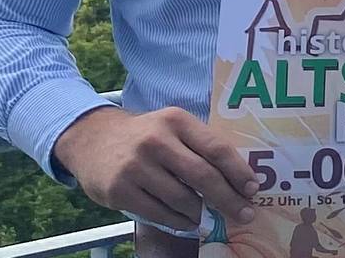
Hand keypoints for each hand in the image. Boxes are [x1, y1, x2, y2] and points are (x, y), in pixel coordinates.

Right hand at [52, 105, 256, 233]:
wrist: (91, 139)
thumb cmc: (145, 136)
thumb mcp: (171, 127)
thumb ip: (199, 146)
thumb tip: (238, 178)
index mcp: (176, 121)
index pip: (216, 148)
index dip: (238, 172)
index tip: (253, 189)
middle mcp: (156, 141)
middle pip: (203, 176)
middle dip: (228, 199)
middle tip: (244, 214)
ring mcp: (135, 166)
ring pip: (182, 199)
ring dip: (202, 213)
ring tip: (211, 218)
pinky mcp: (119, 190)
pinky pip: (158, 212)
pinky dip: (179, 221)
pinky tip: (189, 223)